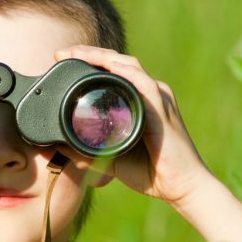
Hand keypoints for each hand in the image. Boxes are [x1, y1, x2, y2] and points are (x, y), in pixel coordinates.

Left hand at [53, 45, 213, 205]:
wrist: (183, 187)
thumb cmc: (152, 172)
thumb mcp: (110, 159)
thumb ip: (86, 152)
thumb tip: (59, 147)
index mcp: (140, 100)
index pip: (112, 72)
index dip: (88, 62)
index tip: (61, 60)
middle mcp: (150, 94)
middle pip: (117, 62)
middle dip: (89, 54)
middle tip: (61, 53)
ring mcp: (158, 98)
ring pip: (128, 66)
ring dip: (101, 57)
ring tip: (76, 53)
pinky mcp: (163, 109)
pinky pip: (144, 83)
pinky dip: (125, 73)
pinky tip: (108, 66)